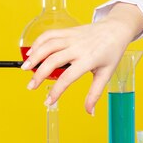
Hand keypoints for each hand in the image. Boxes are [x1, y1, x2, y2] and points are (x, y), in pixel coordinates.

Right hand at [23, 3, 142, 113]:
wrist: (116, 29)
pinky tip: (31, 53)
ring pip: (48, 45)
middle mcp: (79, 48)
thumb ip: (95, 93)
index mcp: (89, 60)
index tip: (48, 101)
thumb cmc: (112, 52)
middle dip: (39, 75)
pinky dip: (38, 43)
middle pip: (53, 61)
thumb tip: (90, 112)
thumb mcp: (106, 73)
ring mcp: (72, 37)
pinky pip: (49, 35)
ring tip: (25, 68)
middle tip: (31, 87)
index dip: (56, 91)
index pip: (68, 78)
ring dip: (34, 57)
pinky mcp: (68, 31)